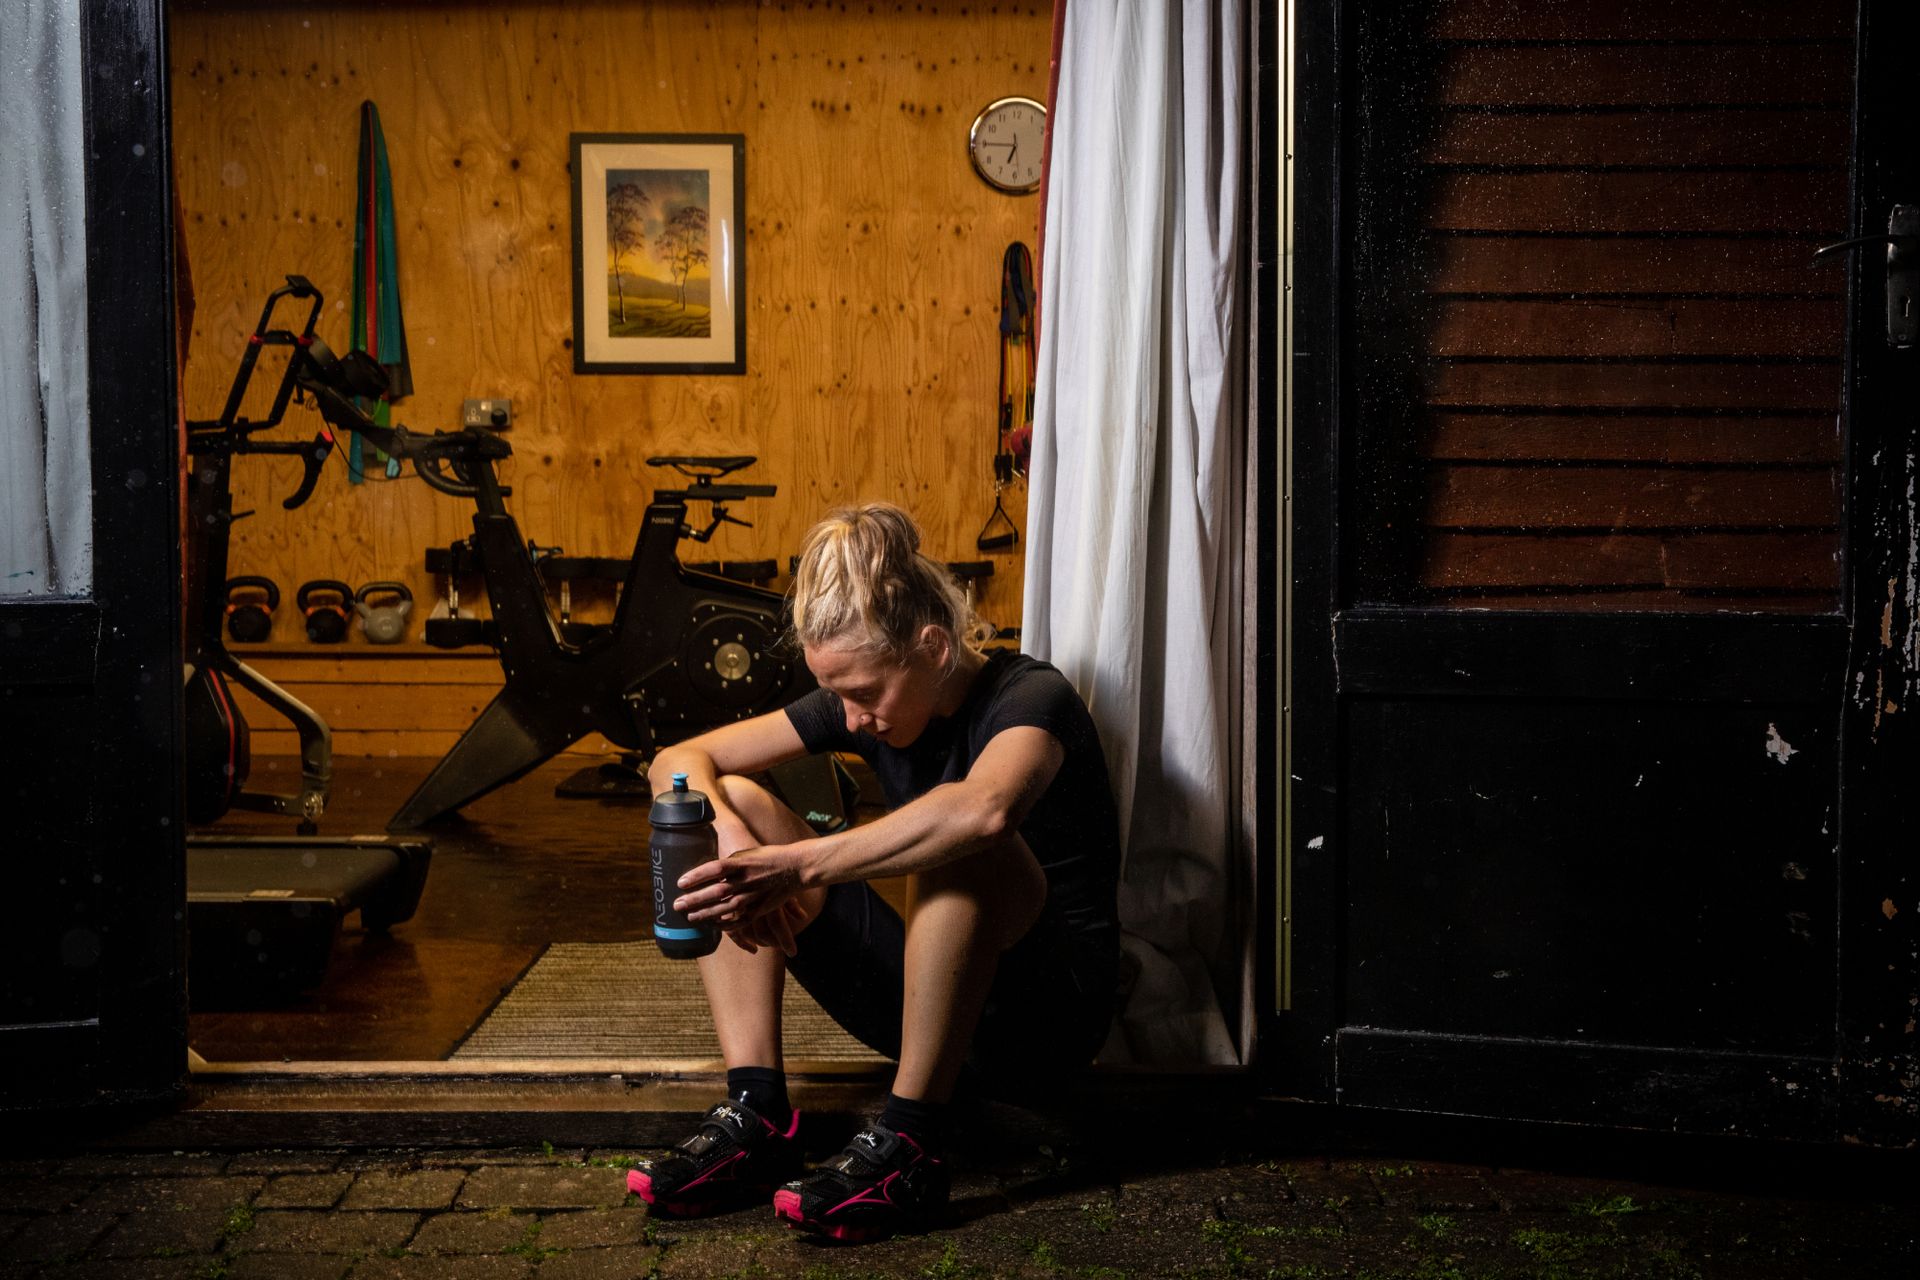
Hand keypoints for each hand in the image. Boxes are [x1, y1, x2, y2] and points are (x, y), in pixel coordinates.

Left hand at [675, 845, 805, 953]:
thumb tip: (706, 871)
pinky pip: (740, 920)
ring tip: (690, 918)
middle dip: (695, 900)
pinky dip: (726, 924)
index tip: (680, 883)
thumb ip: (727, 864)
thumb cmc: (767, 857)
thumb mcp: (746, 854)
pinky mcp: (759, 909)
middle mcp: (745, 880)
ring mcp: (752, 896)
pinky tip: (713, 926)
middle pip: (716, 891)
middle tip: (677, 906)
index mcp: (741, 863)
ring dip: (706, 914)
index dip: (696, 876)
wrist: (793, 867)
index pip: (714, 868)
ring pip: (725, 908)